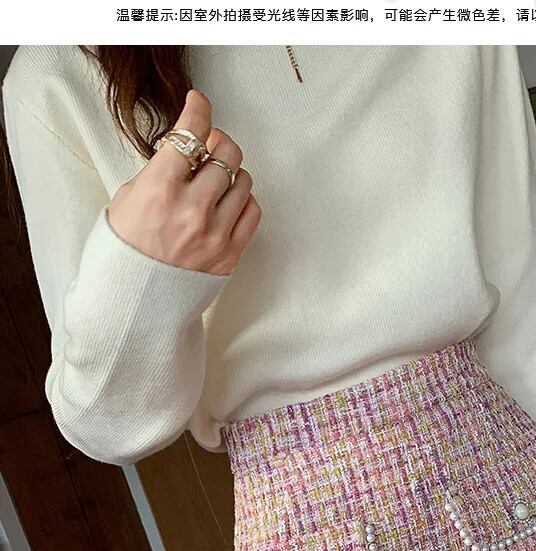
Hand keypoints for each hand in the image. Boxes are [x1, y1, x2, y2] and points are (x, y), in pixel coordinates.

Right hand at [107, 88, 260, 275]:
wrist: (135, 302)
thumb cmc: (125, 252)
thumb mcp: (127, 201)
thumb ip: (158, 173)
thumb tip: (183, 153)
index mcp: (160, 190)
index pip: (190, 133)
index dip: (199, 110)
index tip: (199, 104)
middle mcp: (192, 209)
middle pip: (226, 153)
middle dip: (218, 142)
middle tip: (208, 146)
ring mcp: (215, 234)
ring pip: (243, 180)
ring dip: (231, 172)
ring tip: (215, 180)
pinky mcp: (230, 254)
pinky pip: (252, 211)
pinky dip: (243, 199)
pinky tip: (228, 202)